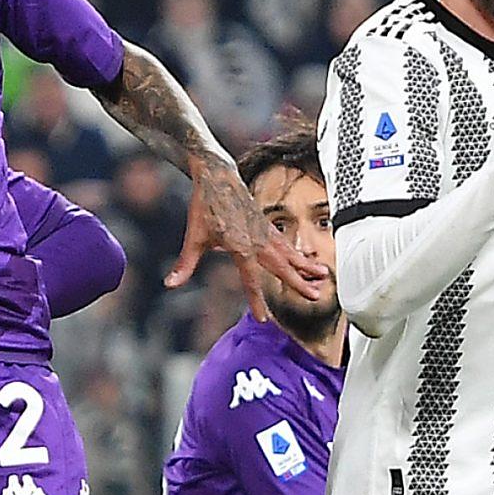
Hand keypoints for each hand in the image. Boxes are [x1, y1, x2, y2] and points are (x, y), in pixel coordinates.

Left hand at [167, 159, 315, 319]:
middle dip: (298, 283)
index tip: (264, 319)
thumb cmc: (205, 206)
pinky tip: (307, 261)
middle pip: (281, 266)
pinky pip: (286, 243)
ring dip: (306, 266)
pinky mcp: (267, 225)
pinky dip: (298, 253)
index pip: (251, 279)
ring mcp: (265, 231)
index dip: (257, 300)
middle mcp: (257, 239)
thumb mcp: (194, 237)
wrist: (217, 176)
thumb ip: (185, 264)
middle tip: (314, 296)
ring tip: (323, 277)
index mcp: (240, 245)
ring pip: (290, 253)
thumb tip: (170, 284)